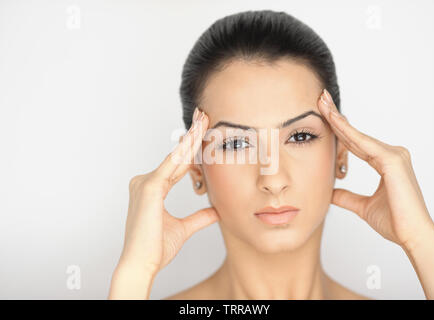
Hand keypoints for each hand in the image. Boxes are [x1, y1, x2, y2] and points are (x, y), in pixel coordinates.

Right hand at [118, 107, 218, 274]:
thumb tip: (216, 211)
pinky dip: (184, 152)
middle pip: (177, 156)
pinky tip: (195, 137)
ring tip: (204, 120)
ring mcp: (145, 182)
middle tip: (204, 116)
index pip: (178, 165)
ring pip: (176, 158)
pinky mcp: (149, 188)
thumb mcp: (184, 229)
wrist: (142, 263)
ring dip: (191, 138)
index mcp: (152, 189)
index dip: (191, 149)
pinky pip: (172, 166)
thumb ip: (200, 217)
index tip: (202, 133)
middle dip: (192, 137)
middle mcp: (146, 181)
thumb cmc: (156, 248)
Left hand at [317, 89, 433, 250]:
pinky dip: (347, 132)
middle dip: (336, 117)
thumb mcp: (362, 206)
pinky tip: (334, 120)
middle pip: (356, 135)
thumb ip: (346, 197)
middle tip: (320, 99)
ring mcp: (394, 155)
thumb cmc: (394, 221)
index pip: (355, 143)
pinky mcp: (392, 160)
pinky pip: (364, 144)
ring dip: (338, 119)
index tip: (324, 115)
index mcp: (385, 162)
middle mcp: (391, 154)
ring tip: (321, 103)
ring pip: (358, 136)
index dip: (339, 129)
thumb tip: (330, 193)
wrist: (410, 235)